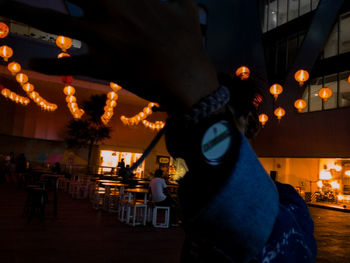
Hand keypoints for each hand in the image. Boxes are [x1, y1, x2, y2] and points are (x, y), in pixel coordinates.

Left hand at [1, 0, 217, 110]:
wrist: (189, 82)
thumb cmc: (189, 46)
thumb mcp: (187, 10)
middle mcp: (111, 10)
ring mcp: (105, 37)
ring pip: (55, 21)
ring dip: (23, 11)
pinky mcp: (104, 64)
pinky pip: (71, 64)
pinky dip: (50, 64)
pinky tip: (31, 62)